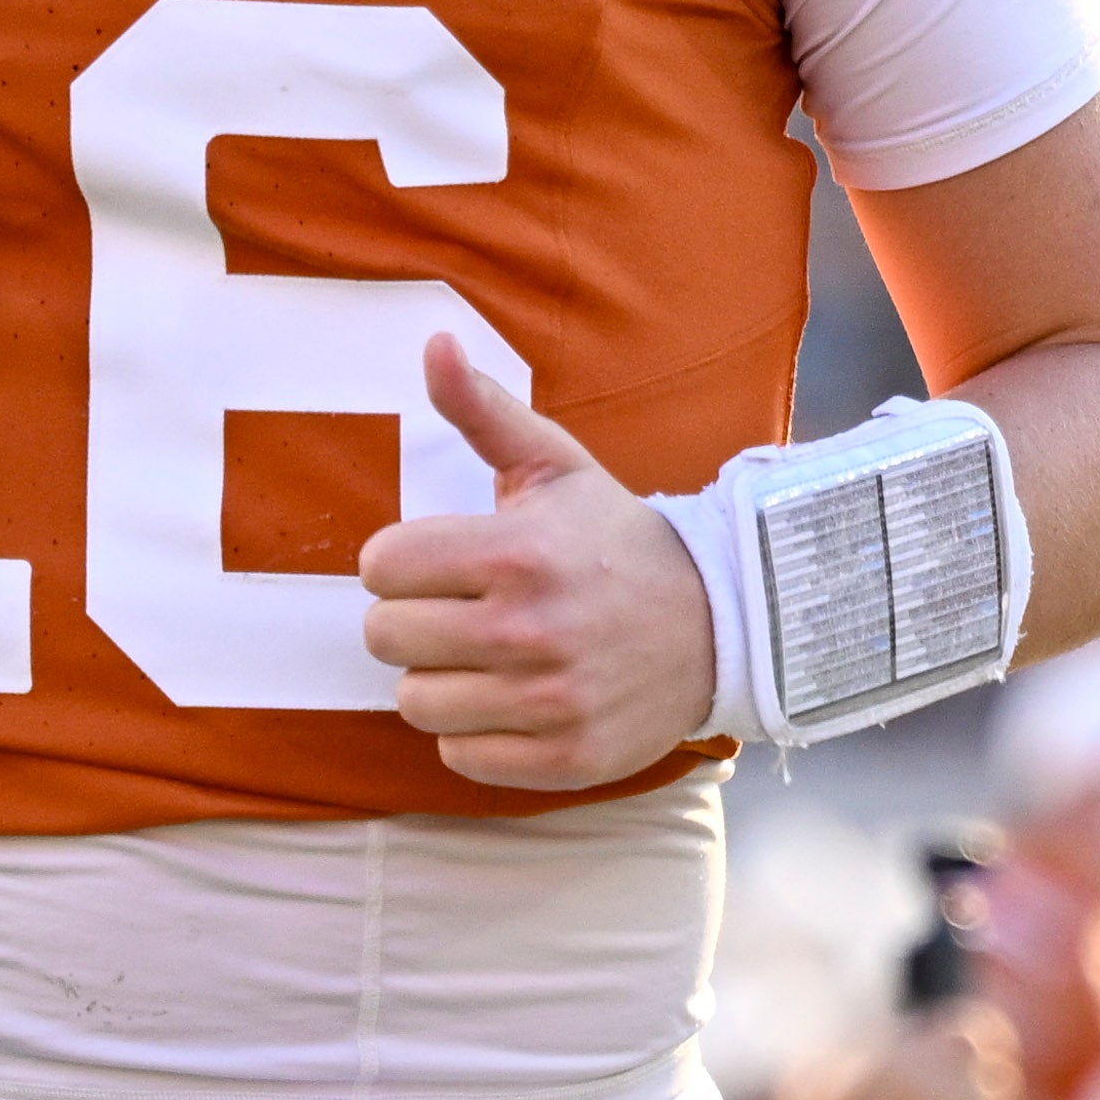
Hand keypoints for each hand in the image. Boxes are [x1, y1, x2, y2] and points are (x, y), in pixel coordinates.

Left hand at [360, 334, 715, 791]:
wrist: (718, 622)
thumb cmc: (614, 539)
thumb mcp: (555, 465)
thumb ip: (482, 411)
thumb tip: (433, 343)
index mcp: (516, 551)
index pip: (380, 567)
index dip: (400, 562)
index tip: (439, 563)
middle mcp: (530, 628)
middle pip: (385, 638)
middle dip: (412, 620)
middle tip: (460, 610)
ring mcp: (550, 699)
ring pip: (415, 703)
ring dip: (441, 680)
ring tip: (488, 657)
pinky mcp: (567, 756)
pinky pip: (460, 756)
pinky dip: (477, 733)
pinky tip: (515, 699)